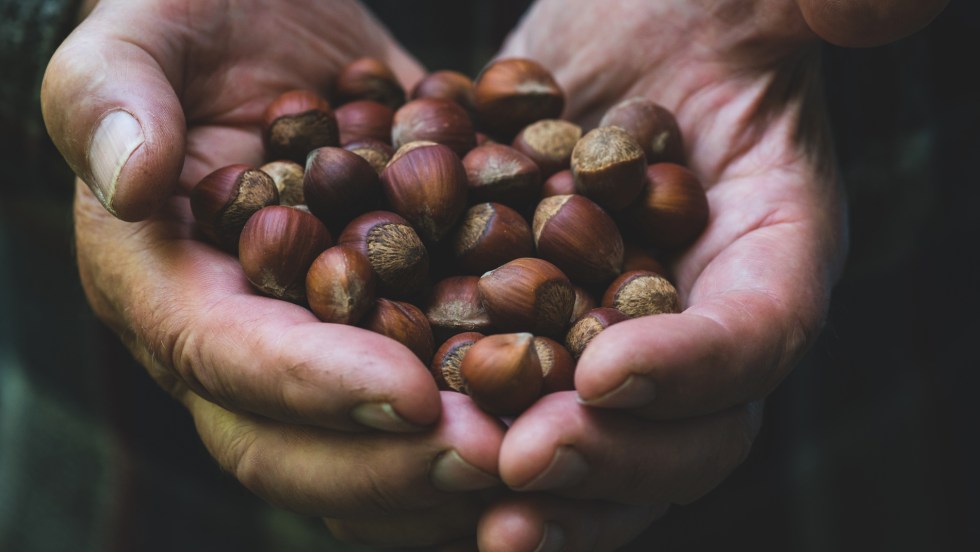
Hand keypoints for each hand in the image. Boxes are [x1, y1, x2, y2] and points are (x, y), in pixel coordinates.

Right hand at [43, 1, 503, 546]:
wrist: (279, 27)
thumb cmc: (201, 16)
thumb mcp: (148, 30)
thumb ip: (113, 94)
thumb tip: (133, 182)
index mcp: (159, 280)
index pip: (223, 355)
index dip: (312, 385)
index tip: (412, 393)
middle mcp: (234, 338)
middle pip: (288, 443)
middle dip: (389, 462)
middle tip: (495, 456)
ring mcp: (312, 345)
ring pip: (360, 451)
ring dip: (444, 474)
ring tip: (537, 457)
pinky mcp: (382, 330)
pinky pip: (423, 404)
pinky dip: (484, 425)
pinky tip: (562, 420)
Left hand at [474, 0, 877, 548]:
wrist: (615, 36)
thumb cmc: (690, 10)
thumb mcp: (758, 3)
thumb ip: (830, 8)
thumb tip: (880, 12)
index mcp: (772, 254)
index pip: (760, 333)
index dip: (697, 366)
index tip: (610, 371)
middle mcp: (700, 324)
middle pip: (689, 435)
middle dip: (615, 463)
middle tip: (527, 468)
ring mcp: (620, 347)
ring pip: (607, 455)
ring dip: (552, 498)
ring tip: (486, 516)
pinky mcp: (541, 343)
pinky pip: (526, 424)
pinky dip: (481, 458)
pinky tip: (418, 468)